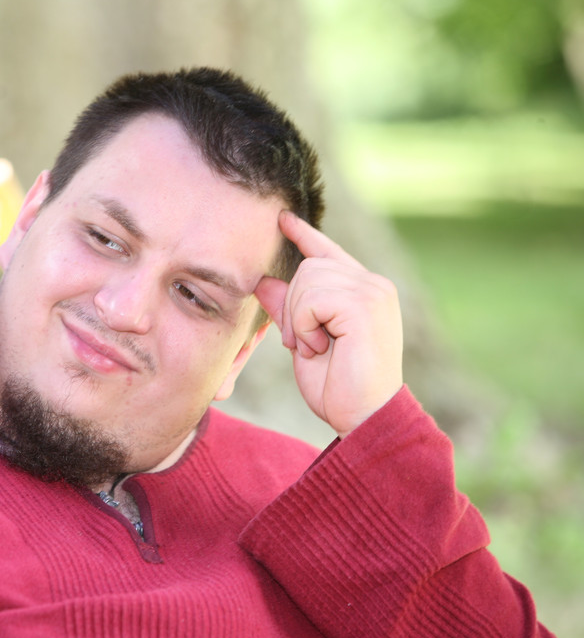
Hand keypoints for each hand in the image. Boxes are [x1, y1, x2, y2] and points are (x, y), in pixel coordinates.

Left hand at [254, 211, 403, 436]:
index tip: (282, 219)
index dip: (304, 235)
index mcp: (362, 291)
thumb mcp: (304, 343)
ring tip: (317, 347)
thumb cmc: (338, 388)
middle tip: (306, 343)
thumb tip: (263, 281)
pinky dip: (305, 325)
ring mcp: (373, 292)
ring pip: (307, 279)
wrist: (364, 418)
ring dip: (299, 319)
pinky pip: (312, 298)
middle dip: (293, 307)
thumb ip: (288, 310)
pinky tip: (321, 347)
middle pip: (307, 267)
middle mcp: (373, 285)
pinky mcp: (366, 304)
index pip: (328, 253)